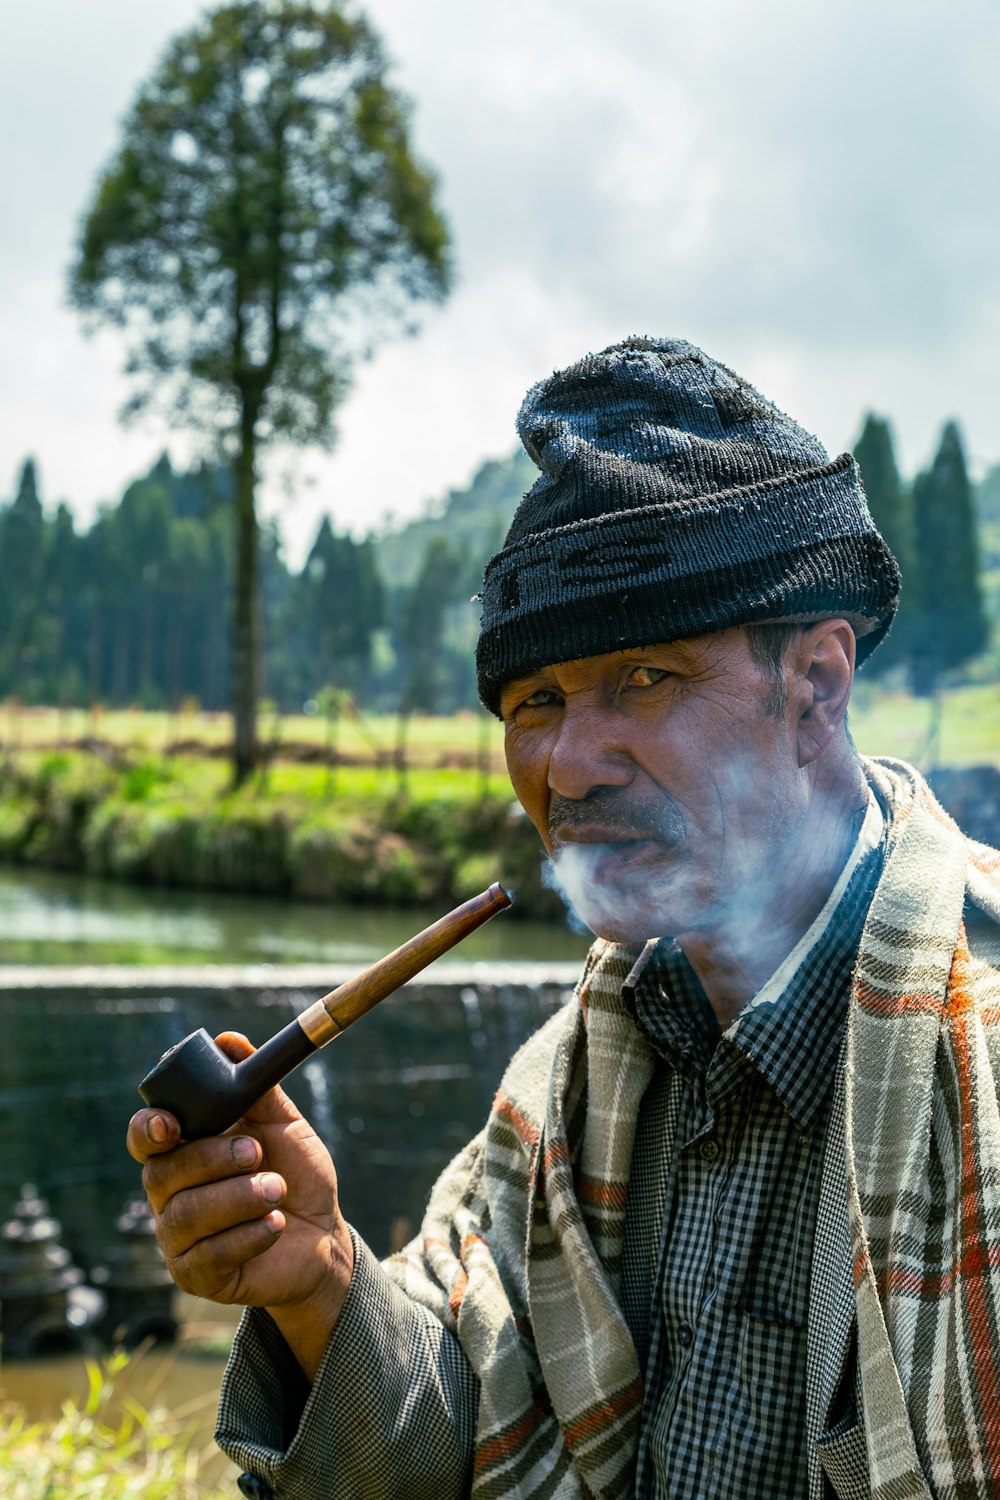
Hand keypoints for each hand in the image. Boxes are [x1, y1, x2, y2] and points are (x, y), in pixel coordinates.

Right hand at [127, 1032, 352, 1377]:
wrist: (324, 1235)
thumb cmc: (296, 1174)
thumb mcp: (283, 1124)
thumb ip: (256, 1085)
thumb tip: (228, 1040)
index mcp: (184, 1150)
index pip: (144, 1137)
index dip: (148, 1129)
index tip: (171, 1124)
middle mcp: (170, 1194)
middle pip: (163, 1175)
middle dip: (213, 1160)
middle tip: (257, 1153)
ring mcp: (178, 1239)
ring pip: (186, 1216)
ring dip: (238, 1198)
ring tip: (277, 1191)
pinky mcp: (196, 1277)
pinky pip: (207, 1257)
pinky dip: (248, 1236)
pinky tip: (275, 1225)